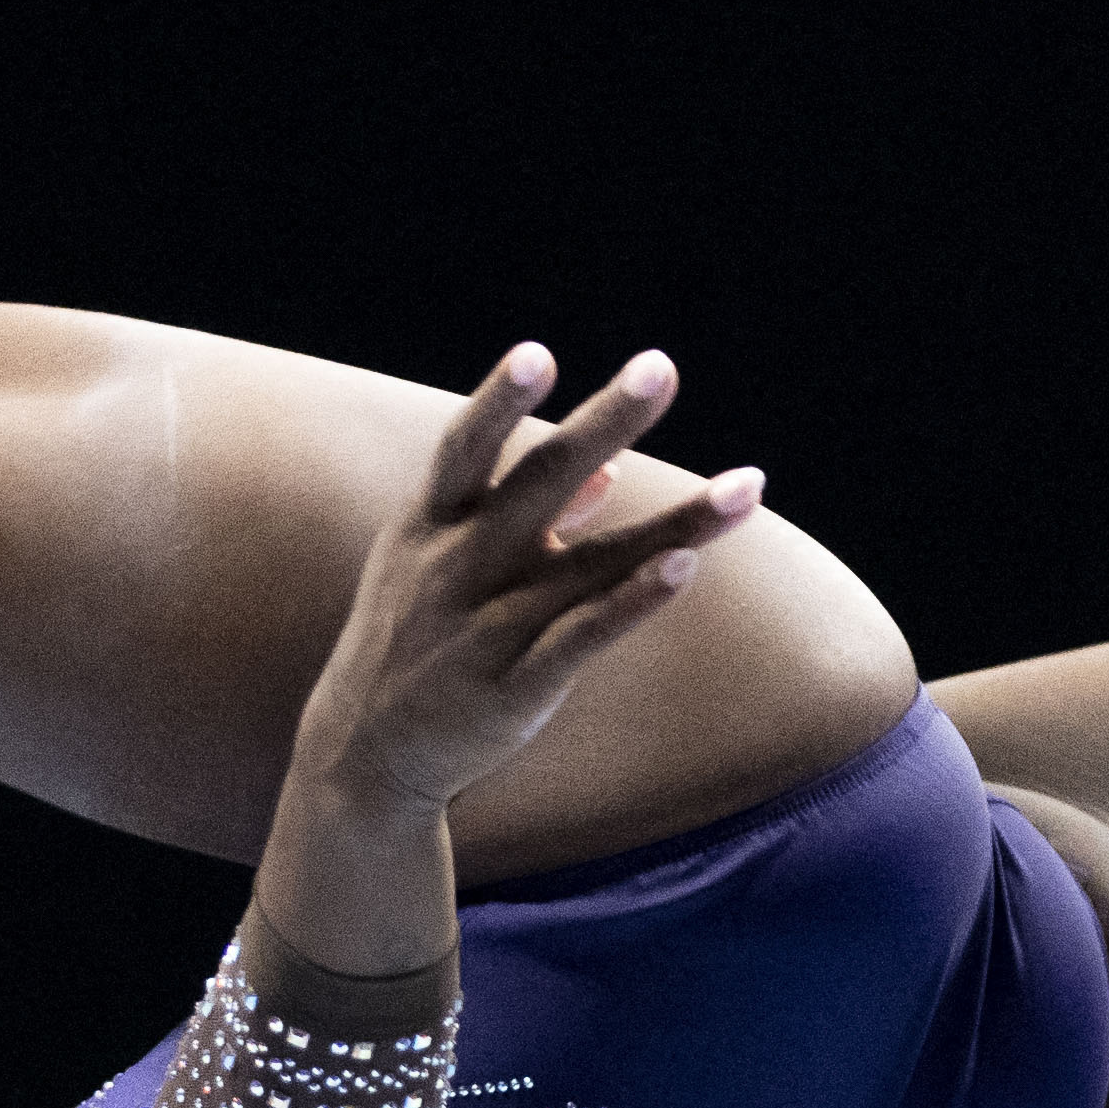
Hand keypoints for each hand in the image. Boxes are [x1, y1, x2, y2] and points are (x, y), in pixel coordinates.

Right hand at [287, 347, 764, 821]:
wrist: (363, 754)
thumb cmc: (416, 639)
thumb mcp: (445, 563)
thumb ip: (529, 515)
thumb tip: (609, 471)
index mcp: (433, 525)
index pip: (464, 449)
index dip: (498, 401)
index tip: (538, 353)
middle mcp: (457, 567)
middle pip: (537, 483)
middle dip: (601, 423)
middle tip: (661, 367)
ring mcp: (486, 628)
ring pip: (590, 565)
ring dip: (673, 525)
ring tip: (745, 485)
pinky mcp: (514, 689)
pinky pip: (582, 639)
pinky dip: (632, 603)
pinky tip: (684, 568)